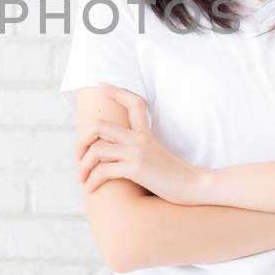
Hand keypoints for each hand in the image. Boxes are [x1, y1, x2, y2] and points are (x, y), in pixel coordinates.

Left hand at [75, 83, 207, 203]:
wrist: (195, 186)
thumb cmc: (177, 176)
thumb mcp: (158, 156)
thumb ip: (141, 151)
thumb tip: (120, 157)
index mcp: (146, 133)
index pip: (133, 103)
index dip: (116, 91)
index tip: (102, 85)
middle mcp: (139, 138)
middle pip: (100, 126)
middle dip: (82, 140)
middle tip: (79, 155)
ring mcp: (137, 152)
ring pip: (96, 150)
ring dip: (84, 166)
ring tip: (82, 179)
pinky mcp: (136, 168)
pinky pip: (103, 171)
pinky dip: (92, 181)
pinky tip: (91, 189)